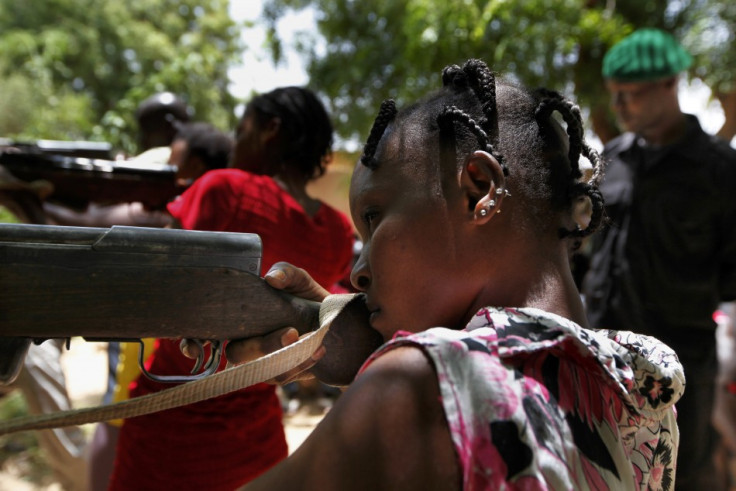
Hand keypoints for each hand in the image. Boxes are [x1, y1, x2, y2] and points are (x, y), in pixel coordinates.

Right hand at [182, 263, 328, 382]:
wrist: (334, 318)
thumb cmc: (305, 296)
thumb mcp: (297, 278)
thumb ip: (286, 272)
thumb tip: (271, 279)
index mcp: (236, 320)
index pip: (202, 336)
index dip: (192, 344)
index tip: (194, 347)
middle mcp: (244, 343)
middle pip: (236, 354)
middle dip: (261, 346)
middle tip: (290, 333)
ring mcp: (261, 362)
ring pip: (261, 369)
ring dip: (284, 355)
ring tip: (308, 338)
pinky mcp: (281, 373)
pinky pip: (283, 376)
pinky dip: (302, 363)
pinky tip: (319, 349)